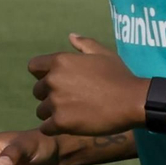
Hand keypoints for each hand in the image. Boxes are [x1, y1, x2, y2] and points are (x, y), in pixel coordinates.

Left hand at [28, 34, 144, 136]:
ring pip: (41, 111)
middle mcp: (53, 80)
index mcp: (60, 61)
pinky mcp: (60, 122)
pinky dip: (55, 128)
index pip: (33, 67)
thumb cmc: (119, 76)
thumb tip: (71, 36)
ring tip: (72, 114)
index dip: (43, 74)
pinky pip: (46, 127)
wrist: (132, 101)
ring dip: (53, 113)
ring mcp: (56, 102)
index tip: (58, 82)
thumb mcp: (104, 54)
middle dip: (50, 95)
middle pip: (37, 91)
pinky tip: (70, 126)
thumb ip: (84, 44)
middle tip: (71, 100)